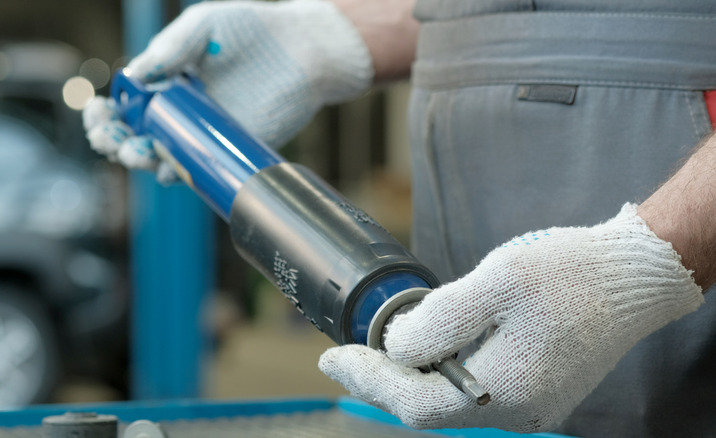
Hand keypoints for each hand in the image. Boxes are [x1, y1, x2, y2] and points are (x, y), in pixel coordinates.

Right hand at [83, 0, 372, 175]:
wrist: (304, 50)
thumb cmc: (252, 30)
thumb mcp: (203, 26)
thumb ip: (169, 50)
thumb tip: (133, 77)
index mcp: (165, 82)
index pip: (124, 105)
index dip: (104, 113)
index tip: (97, 112)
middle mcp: (179, 112)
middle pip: (133, 136)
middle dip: (113, 141)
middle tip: (110, 138)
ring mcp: (203, 134)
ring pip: (160, 158)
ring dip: (140, 160)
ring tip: (137, 152)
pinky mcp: (228, 152)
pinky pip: (197, 171)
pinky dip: (178, 174)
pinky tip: (168, 169)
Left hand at [319, 204, 702, 431]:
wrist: (632, 277)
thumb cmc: (569, 273)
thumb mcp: (496, 282)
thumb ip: (440, 319)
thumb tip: (397, 347)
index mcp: (505, 389)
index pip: (414, 402)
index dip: (367, 379)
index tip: (332, 357)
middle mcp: (517, 411)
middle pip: (428, 409)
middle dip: (381, 381)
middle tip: (344, 356)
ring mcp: (530, 405)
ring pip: (449, 403)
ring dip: (408, 378)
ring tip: (374, 352)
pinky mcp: (536, 391)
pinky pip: (473, 393)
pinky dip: (439, 375)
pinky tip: (424, 353)